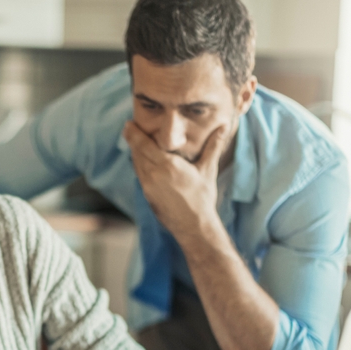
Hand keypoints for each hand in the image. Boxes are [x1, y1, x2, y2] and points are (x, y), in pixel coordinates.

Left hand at [122, 121, 228, 244]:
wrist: (193, 226)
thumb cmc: (202, 198)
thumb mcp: (207, 169)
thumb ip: (213, 146)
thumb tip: (223, 126)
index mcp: (168, 165)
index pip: (144, 145)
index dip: (134, 133)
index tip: (128, 123)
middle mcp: (154, 174)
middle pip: (137, 152)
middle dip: (132, 139)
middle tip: (128, 128)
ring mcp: (148, 186)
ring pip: (136, 164)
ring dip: (134, 152)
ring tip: (134, 141)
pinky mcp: (147, 195)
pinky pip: (139, 175)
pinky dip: (138, 165)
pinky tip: (141, 160)